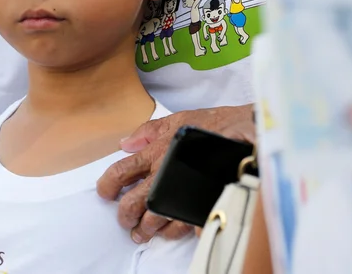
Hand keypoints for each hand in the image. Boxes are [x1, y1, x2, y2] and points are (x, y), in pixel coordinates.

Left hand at [96, 104, 255, 243]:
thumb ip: (148, 130)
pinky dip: (177, 230)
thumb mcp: (178, 119)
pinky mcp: (200, 202)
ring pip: (155, 219)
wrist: (246, 131)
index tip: (105, 193)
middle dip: (125, 216)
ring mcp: (182, 191)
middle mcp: (164, 174)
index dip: (107, 185)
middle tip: (126, 221)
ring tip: (145, 232)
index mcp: (155, 152)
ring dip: (148, 229)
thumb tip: (125, 143)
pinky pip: (184, 225)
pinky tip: (174, 230)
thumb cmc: (214, 124)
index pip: (120, 172)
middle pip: (133, 203)